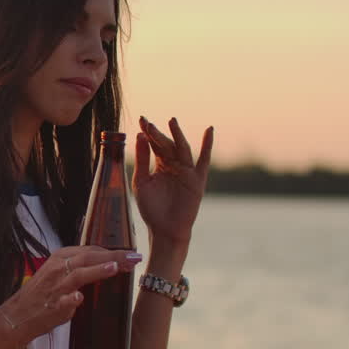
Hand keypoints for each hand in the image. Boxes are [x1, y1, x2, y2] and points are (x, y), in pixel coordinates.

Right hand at [0, 246, 141, 340]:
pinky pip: (62, 301)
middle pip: (88, 258)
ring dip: (96, 271)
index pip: (90, 250)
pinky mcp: (52, 306)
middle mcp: (58, 269)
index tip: (130, 254)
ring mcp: (55, 288)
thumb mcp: (59, 273)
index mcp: (60, 258)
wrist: (18, 316)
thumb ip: (81, 268)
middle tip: (134, 257)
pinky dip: (70, 299)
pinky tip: (79, 297)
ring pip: (78, 275)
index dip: (111, 251)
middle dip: (113, 256)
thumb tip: (107, 263)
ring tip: (115, 267)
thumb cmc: (42, 295)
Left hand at [134, 116, 212, 244]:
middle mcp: (174, 165)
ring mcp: (186, 171)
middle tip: (148, 123)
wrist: (164, 230)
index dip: (149, 132)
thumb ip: (142, 159)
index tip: (141, 119)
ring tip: (171, 121)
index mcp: (160, 164)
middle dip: (157, 134)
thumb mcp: (142, 181)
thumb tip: (139, 136)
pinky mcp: (197, 180)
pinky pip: (204, 160)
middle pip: (166, 144)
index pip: (155, 144)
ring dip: (177, 135)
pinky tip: (209, 131)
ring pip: (182, 149)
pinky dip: (208, 146)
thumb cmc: (152, 208)